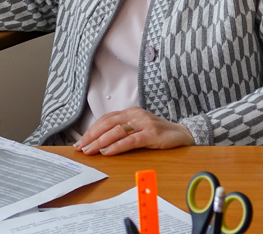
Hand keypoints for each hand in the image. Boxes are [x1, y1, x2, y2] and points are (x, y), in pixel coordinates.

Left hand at [74, 107, 194, 155]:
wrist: (182, 134)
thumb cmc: (158, 133)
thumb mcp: (138, 128)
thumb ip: (123, 131)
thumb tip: (101, 141)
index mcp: (130, 112)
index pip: (106, 119)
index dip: (92, 130)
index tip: (81, 141)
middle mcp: (135, 114)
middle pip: (107, 123)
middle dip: (92, 136)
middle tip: (80, 147)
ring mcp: (144, 123)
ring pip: (116, 131)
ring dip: (100, 141)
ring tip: (90, 150)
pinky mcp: (151, 134)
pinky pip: (130, 140)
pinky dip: (117, 146)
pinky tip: (107, 151)